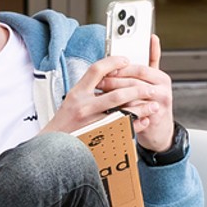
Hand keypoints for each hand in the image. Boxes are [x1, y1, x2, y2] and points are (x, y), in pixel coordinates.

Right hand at [53, 49, 175, 152]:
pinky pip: (122, 130)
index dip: (113, 62)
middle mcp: (84, 107)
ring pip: (123, 113)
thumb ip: (88, 88)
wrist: (53, 146)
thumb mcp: (71, 99)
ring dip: (141, 108)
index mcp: (77, 93)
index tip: (126, 61)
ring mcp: (91, 123)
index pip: (96, 70)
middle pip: (117, 94)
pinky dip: (135, 125)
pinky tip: (143, 121)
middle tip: (150, 88)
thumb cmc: (64, 123)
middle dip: (137, 90)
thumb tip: (109, 74)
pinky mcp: (98, 137)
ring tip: (153, 105)